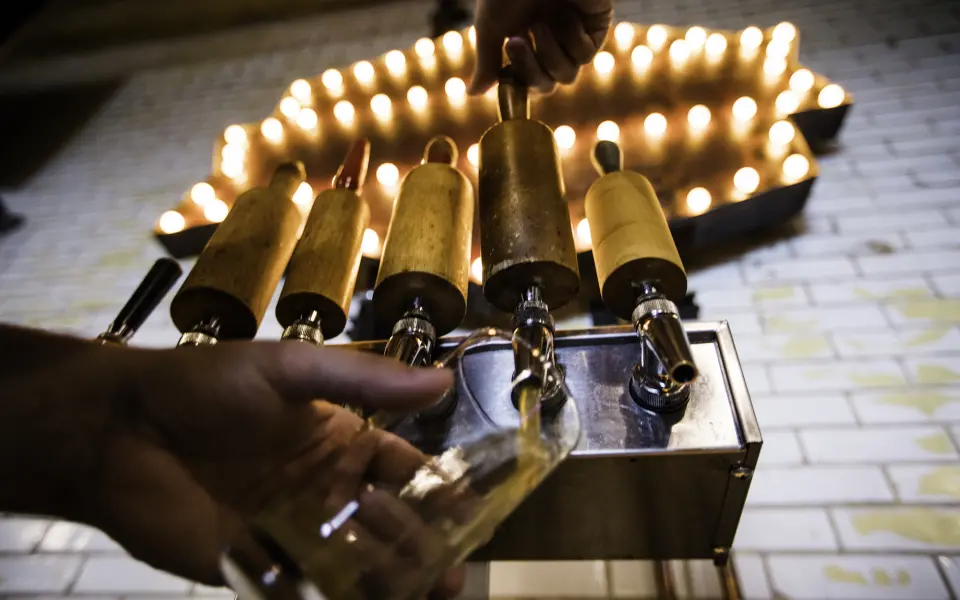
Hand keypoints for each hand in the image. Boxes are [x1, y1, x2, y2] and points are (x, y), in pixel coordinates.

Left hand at [0, 335, 462, 597]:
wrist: (122, 432)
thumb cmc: (208, 389)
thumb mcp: (289, 370)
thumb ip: (362, 379)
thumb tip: (440, 379)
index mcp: (339, 443)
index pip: (403, 472)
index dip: (437, 492)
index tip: (468, 513)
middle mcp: (325, 491)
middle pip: (390, 526)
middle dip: (422, 549)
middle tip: (447, 574)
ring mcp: (294, 534)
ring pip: (358, 565)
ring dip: (390, 580)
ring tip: (420, 592)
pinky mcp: (259, 570)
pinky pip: (309, 592)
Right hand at [470, 0, 613, 93]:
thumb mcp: (491, 26)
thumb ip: (487, 61)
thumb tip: (472, 93)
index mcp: (527, 40)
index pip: (527, 81)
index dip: (519, 83)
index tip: (505, 75)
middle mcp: (551, 40)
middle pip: (548, 84)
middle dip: (531, 70)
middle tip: (514, 42)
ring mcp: (575, 35)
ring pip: (567, 74)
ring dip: (550, 52)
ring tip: (541, 22)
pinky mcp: (596, 27)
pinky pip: (585, 54)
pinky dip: (572, 37)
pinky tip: (568, 12)